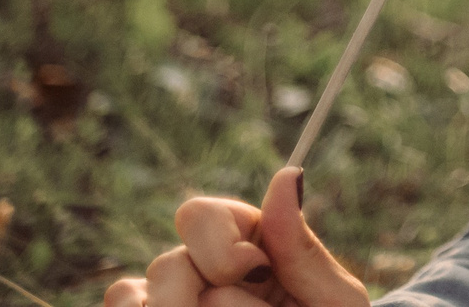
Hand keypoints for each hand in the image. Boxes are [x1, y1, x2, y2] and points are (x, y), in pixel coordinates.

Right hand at [103, 168, 368, 306]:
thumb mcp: (330, 300)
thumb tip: (286, 175)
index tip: (256, 272)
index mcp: (244, 241)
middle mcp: (199, 267)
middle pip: (168, 265)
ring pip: (137, 297)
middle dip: (209, 300)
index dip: (221, 248)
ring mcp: (168, 299)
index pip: (198, 215)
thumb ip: (302, 249)